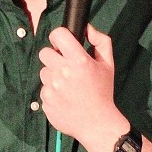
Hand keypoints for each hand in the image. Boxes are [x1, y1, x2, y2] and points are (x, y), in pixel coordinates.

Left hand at [38, 23, 127, 151]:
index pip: (57, 35)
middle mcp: (63, 72)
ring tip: (67, 85)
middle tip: (65, 67)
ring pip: (43, 71)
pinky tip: (64, 98)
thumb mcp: (108, 64)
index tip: (62, 44)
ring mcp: (52, 87)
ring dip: (52, 75)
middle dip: (54, 57)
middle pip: (45, 52)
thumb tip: (87, 27)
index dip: (58, 37)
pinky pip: (43, 88)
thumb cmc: (103, 92)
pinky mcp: (45, 100)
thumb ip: (100, 41)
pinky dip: (51, 91)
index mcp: (79, 60)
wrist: (97, 123)